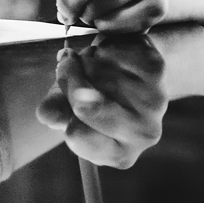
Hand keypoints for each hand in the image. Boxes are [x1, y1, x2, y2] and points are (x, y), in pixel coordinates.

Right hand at [36, 35, 166, 168]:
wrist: (134, 71)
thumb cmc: (96, 95)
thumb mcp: (70, 109)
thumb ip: (55, 112)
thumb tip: (48, 114)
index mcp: (119, 154)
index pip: (77, 135)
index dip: (64, 113)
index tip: (63, 96)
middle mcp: (141, 134)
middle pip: (86, 106)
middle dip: (69, 78)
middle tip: (66, 64)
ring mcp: (153, 102)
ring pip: (97, 73)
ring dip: (85, 60)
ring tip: (91, 61)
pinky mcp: (156, 70)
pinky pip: (112, 53)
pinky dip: (102, 48)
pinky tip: (108, 54)